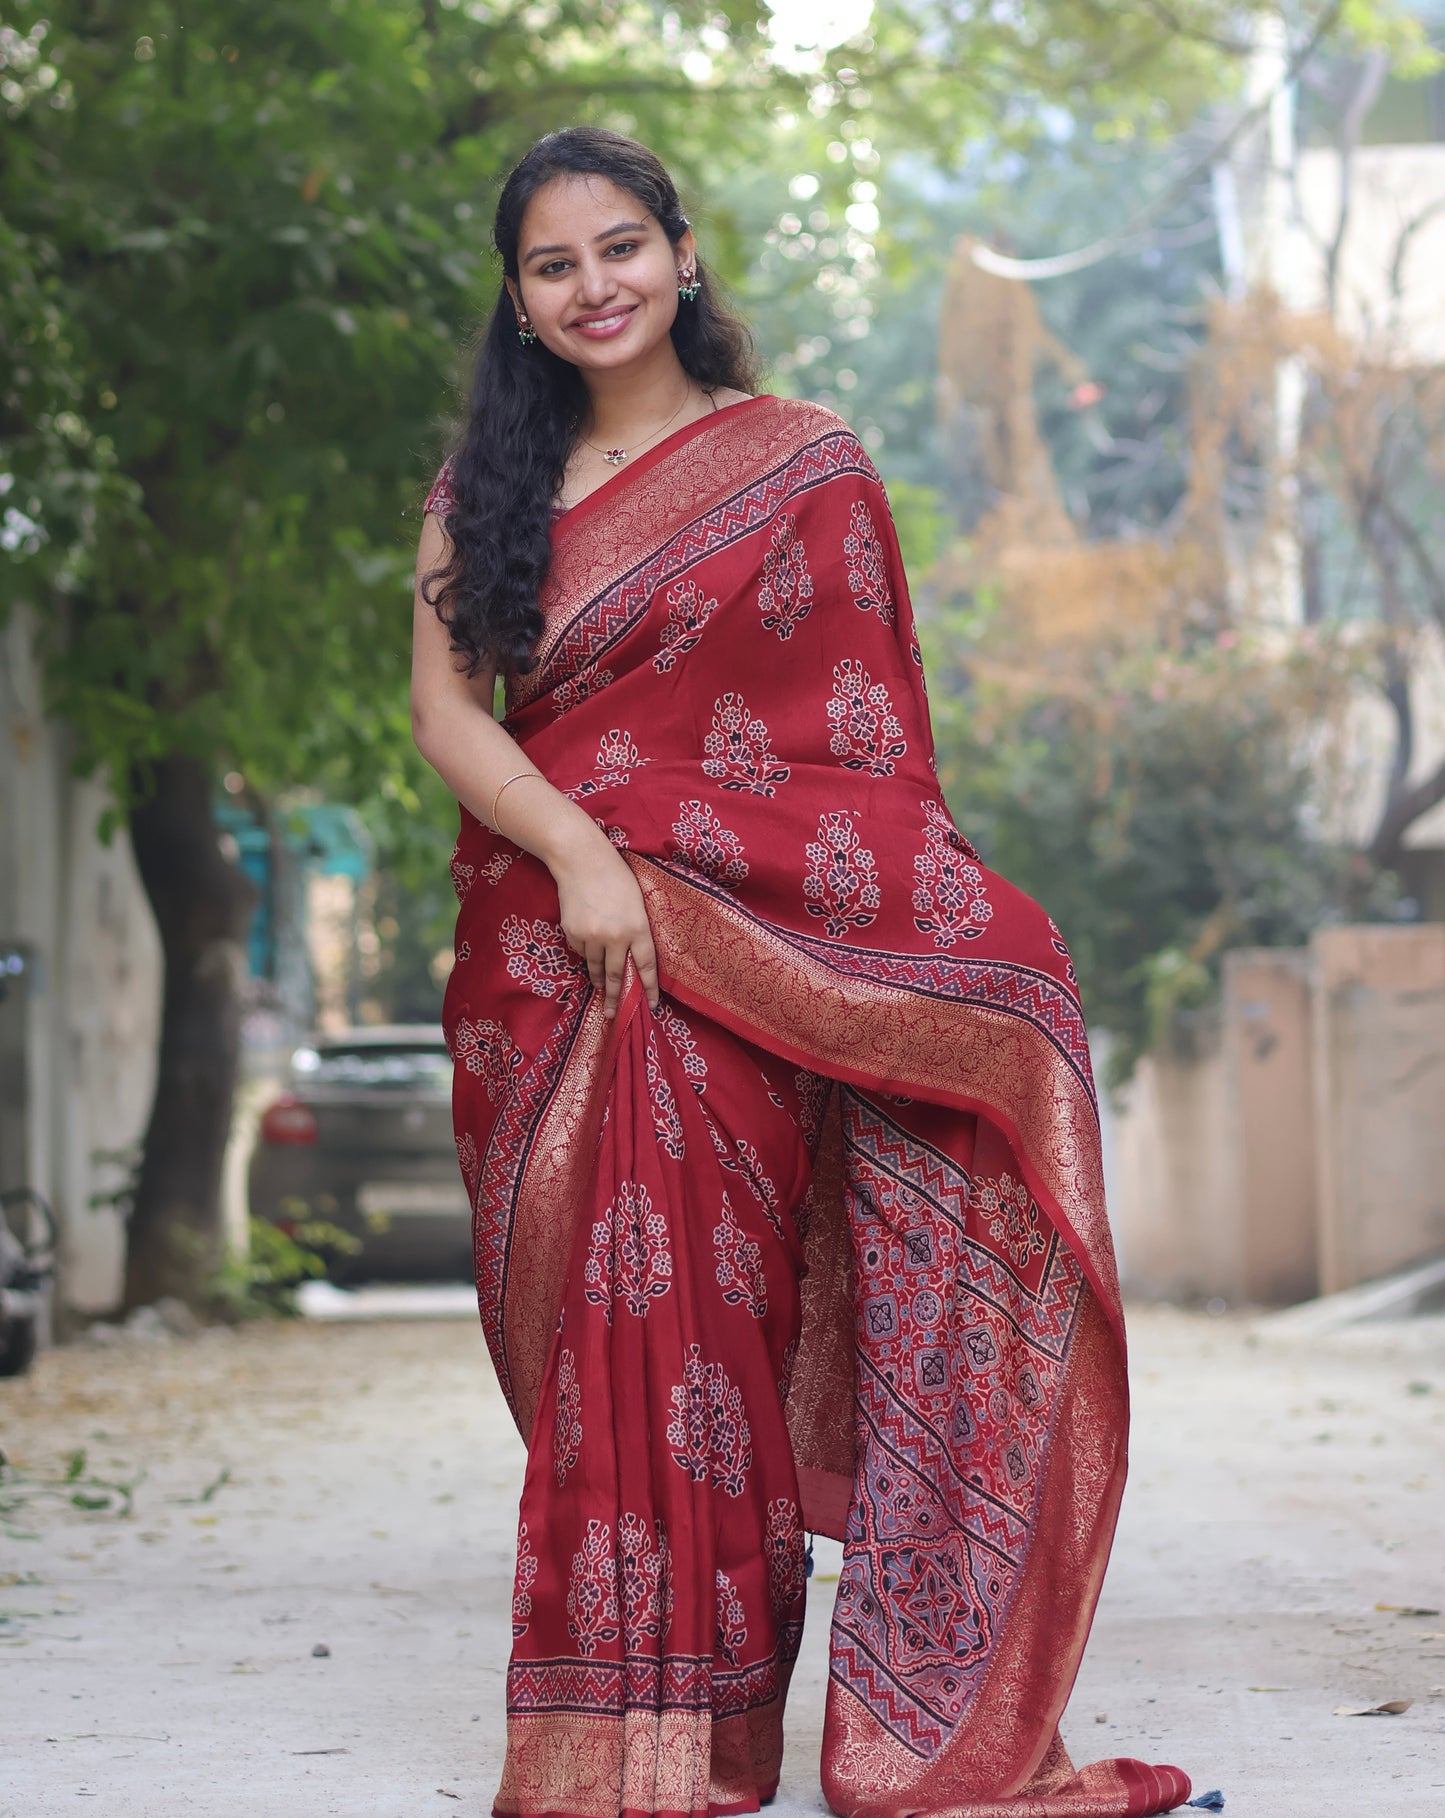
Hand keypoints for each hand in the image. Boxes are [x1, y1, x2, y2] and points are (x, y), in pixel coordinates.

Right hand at [551, 838, 659, 1019]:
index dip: (649, 989)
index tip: (651, 1006)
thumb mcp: (636, 904)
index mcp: (637, 927)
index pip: (646, 966)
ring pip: (595, 968)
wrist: (581, 860)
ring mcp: (591, 936)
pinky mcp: (573, 933)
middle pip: (617, 976)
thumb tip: (632, 960)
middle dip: (617, 998)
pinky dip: (585, 953)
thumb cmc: (616, 877)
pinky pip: (580, 952)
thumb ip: (636, 931)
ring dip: (598, 980)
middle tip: (615, 1014)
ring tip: (601, 990)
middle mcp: (615, 936)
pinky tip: (587, 943)